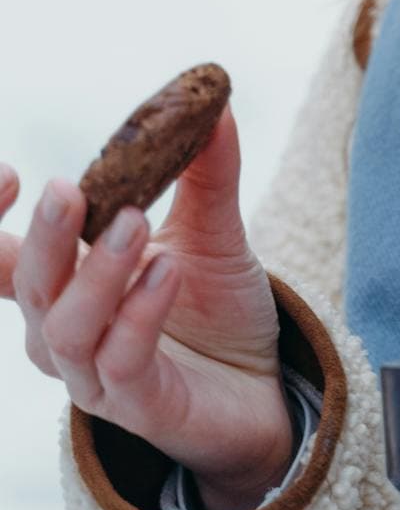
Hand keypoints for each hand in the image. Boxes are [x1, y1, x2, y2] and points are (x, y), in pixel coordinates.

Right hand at [0, 110, 294, 509]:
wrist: (264, 387)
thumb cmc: (216, 308)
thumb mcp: (212, 230)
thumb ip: (206, 172)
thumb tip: (213, 103)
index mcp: (64, 286)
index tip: (10, 172)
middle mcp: (63, 333)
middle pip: (28, 286)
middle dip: (43, 236)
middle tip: (67, 189)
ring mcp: (94, 376)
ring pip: (66, 328)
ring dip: (97, 272)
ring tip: (135, 223)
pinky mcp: (137, 406)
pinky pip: (122, 360)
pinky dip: (139, 313)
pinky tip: (167, 270)